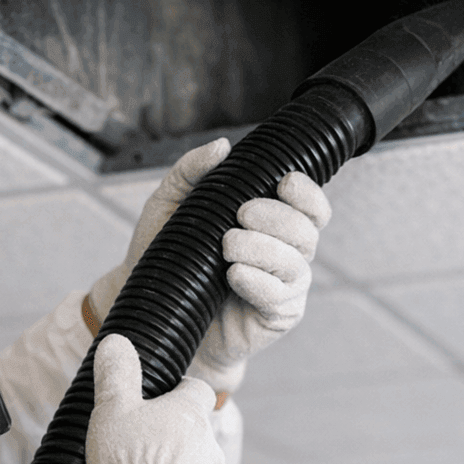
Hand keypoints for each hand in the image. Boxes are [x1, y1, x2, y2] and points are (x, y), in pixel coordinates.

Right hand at [86, 334, 222, 463]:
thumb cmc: (129, 459)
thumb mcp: (113, 410)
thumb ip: (115, 376)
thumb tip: (115, 341)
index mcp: (190, 411)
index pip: (198, 389)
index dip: (180, 391)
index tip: (158, 400)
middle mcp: (208, 440)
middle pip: (195, 427)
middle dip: (173, 432)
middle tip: (141, 441)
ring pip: (194, 459)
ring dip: (175, 463)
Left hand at [87, 139, 331, 392]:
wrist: (153, 310)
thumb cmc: (167, 257)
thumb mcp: (170, 205)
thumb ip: (192, 171)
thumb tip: (222, 146)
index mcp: (272, 224)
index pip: (310, 207)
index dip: (307, 193)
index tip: (283, 183)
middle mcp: (285, 253)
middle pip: (307, 230)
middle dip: (278, 218)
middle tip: (242, 214)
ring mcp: (284, 287)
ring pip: (295, 263)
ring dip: (263, 248)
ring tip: (226, 245)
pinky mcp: (276, 316)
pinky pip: (281, 297)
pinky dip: (259, 282)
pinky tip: (234, 274)